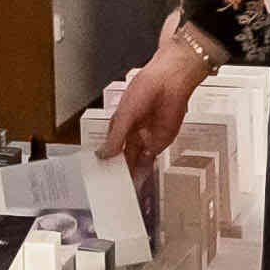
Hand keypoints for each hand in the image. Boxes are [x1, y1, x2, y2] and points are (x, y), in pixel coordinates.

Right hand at [107, 50, 203, 176]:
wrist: (171, 82)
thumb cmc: (146, 87)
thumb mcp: (124, 115)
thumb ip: (115, 137)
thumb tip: (103, 153)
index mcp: (119, 122)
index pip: (109, 145)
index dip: (104, 157)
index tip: (99, 171)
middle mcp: (132, 131)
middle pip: (122, 155)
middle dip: (117, 168)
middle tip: (110, 184)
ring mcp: (146, 137)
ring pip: (135, 159)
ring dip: (130, 172)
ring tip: (123, 187)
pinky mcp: (161, 141)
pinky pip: (150, 159)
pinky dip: (144, 170)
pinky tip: (138, 179)